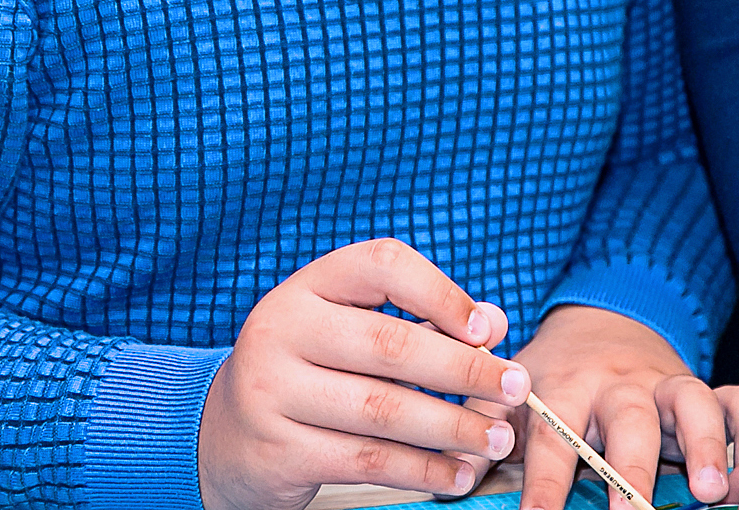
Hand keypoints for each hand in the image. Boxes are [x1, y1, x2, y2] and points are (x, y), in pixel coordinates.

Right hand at [196, 239, 530, 509]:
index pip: (383, 265)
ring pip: (384, 410)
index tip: (488, 330)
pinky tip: (455, 474)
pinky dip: (421, 470)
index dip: (442, 293)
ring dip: (453, 428)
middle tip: (516, 389)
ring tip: (494, 439)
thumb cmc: (309, 373)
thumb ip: (419, 322)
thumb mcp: (350, 332)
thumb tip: (495, 324)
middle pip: (391, 345)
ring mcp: (272, 392)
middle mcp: (282, 330)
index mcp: (307, 287)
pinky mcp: (277, 451)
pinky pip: (366, 460)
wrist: (221, 434)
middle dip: (466, 370)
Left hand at [472, 305, 738, 509]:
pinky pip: (737, 398)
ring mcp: (665, 383)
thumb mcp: (511, 392)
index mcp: (566, 386)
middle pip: (629, 422)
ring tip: (710, 490)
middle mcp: (619, 384)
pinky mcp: (703, 385)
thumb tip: (452, 477)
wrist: (603, 319)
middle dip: (634, 471)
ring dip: (704, 445)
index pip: (553, 439)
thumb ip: (484, 429)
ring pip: (691, 402)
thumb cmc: (554, 371)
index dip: (546, 483)